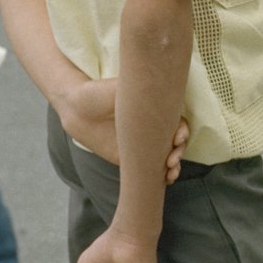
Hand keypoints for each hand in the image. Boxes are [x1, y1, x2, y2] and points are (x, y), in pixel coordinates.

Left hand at [61, 78, 190, 184]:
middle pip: (177, 141)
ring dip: (175, 165)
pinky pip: (153, 168)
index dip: (182, 131)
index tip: (178, 137)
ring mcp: (145, 144)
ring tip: (171, 172)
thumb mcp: (124, 88)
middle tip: (172, 160)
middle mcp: (154, 127)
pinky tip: (167, 179)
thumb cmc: (102, 93)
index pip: (177, 122)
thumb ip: (142, 88)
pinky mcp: (132, 158)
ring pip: (169, 156)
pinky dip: (164, 174)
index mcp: (156, 111)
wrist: (80, 109)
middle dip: (179, 151)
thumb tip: (163, 83)